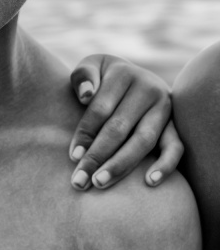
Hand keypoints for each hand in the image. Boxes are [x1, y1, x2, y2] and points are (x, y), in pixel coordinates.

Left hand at [68, 54, 182, 190]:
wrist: (133, 76)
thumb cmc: (103, 76)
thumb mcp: (91, 66)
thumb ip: (83, 76)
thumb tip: (85, 95)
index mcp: (123, 75)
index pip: (100, 110)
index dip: (85, 134)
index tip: (73, 157)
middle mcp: (148, 90)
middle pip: (119, 128)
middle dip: (97, 156)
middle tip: (80, 180)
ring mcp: (164, 108)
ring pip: (143, 141)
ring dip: (121, 165)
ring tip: (100, 182)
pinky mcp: (175, 124)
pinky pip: (176, 147)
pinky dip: (165, 165)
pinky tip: (148, 182)